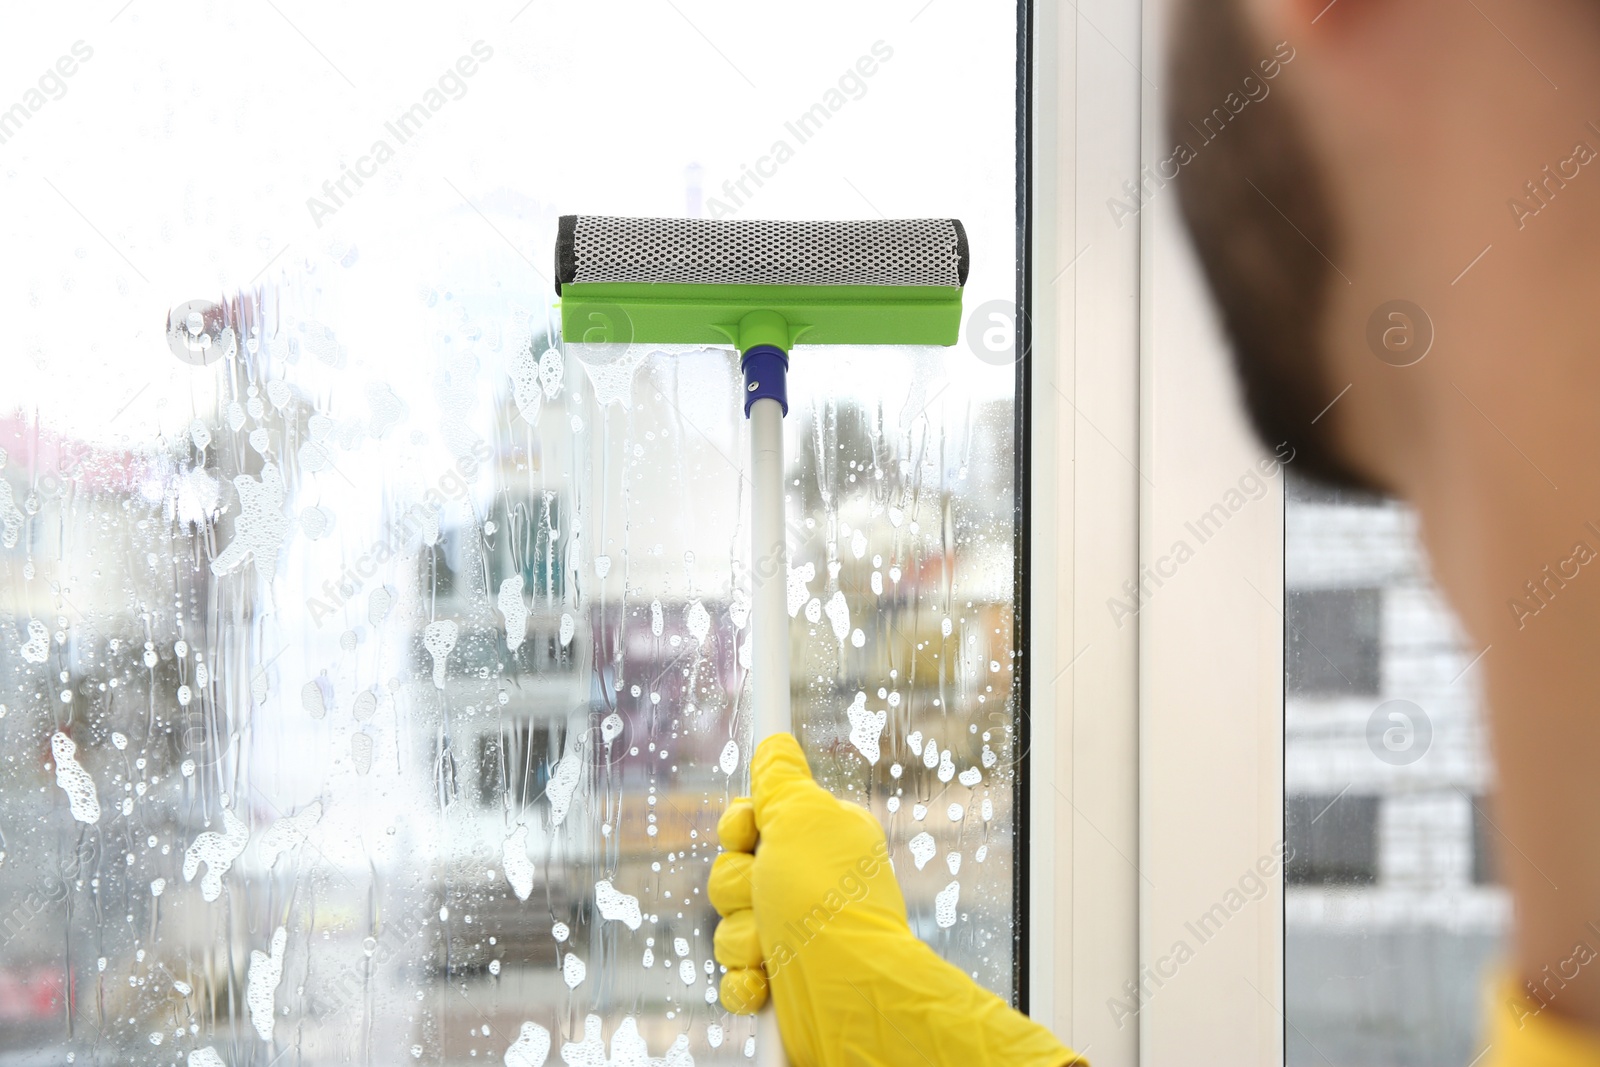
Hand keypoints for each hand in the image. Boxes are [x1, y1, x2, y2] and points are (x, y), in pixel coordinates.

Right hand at [709, 733, 1083, 1066]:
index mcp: (817, 840)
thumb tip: (776, 744)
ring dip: (743, 937)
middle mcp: (805, 885)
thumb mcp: (804, 816)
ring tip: (774, 946)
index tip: (746, 834)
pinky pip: (734, 976)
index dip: (738, 828)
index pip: (752, 821)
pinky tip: (764, 984)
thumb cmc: (825, 897)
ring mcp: (792, 936)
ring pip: (729, 925)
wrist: (844, 988)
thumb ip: (781, 780)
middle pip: (730, 872)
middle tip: (769, 893)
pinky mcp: (779, 984)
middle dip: (737, 888)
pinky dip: (744, 983)